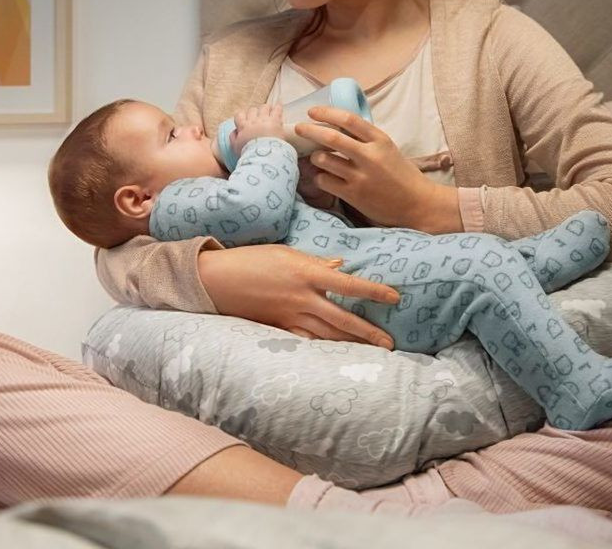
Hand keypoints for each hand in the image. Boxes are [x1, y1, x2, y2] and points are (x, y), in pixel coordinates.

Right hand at [198, 244, 400, 347]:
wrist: (216, 279)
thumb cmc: (251, 259)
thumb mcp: (285, 252)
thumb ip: (315, 261)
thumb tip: (340, 264)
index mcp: (307, 273)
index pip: (348, 284)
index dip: (374, 291)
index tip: (395, 297)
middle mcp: (302, 297)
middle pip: (342, 319)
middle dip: (368, 332)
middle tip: (390, 344)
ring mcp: (290, 316)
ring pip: (327, 335)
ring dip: (350, 345)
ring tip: (371, 355)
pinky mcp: (279, 328)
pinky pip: (306, 342)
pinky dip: (322, 350)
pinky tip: (336, 359)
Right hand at [230, 104, 284, 156]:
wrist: (262, 155)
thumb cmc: (249, 153)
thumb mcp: (236, 147)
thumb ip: (233, 137)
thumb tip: (235, 131)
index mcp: (243, 126)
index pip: (239, 115)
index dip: (243, 116)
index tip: (246, 120)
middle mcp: (253, 121)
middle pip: (252, 110)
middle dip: (255, 113)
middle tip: (259, 118)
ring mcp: (264, 119)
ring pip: (264, 107)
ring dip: (266, 109)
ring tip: (270, 112)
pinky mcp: (275, 121)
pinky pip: (277, 109)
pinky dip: (278, 107)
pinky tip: (279, 107)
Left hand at [295, 106, 462, 233]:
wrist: (418, 204)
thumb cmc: (402, 175)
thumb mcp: (388, 148)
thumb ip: (366, 139)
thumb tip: (337, 127)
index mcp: (380, 140)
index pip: (348, 119)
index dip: (326, 113)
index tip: (312, 111)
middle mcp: (369, 156)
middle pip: (330, 137)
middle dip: (309, 130)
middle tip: (298, 128)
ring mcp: (360, 176)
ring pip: (323, 160)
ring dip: (314, 157)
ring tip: (315, 157)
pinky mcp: (353, 195)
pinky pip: (325, 181)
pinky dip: (320, 177)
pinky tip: (323, 177)